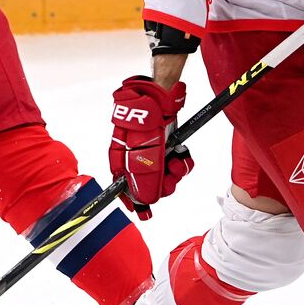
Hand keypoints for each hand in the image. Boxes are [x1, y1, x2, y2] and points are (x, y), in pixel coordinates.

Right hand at [109, 77, 194, 219]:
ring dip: (175, 172)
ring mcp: (152, 149)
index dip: (132, 198)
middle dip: (162, 185)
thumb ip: (143, 176)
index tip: (141, 210)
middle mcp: (135, 154)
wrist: (162, 95)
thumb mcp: (142, 150)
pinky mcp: (168, 144)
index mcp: (121, 156)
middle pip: (147, 182)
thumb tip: (144, 199)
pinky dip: (182, 161)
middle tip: (170, 180)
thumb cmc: (146, 117)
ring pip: (165, 173)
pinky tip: (182, 155)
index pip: (122, 184)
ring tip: (177, 163)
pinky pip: (176, 161)